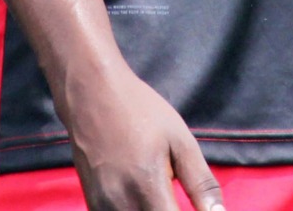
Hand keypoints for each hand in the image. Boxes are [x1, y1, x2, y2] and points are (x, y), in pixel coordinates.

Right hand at [59, 65, 222, 210]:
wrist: (91, 93)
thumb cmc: (140, 111)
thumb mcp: (179, 140)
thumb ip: (201, 184)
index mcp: (147, 187)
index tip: (193, 205)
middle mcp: (121, 204)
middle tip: (174, 194)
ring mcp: (102, 206)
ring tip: (160, 192)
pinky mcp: (93, 204)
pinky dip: (134, 210)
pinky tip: (142, 196)